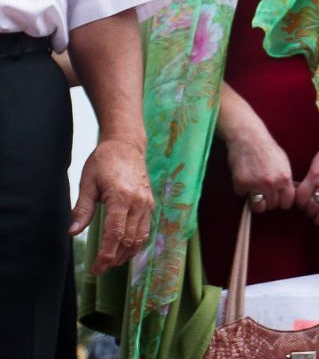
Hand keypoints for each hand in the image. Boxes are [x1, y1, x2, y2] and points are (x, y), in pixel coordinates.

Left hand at [69, 136, 153, 271]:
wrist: (126, 145)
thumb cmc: (104, 161)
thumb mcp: (87, 183)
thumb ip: (82, 208)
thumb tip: (73, 232)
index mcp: (121, 197)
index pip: (115, 234)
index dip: (105, 254)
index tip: (95, 268)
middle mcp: (138, 202)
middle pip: (129, 240)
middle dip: (114, 258)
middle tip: (99, 269)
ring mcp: (147, 203)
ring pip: (140, 238)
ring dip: (126, 254)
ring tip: (111, 262)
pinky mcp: (149, 203)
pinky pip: (145, 229)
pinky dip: (136, 243)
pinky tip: (124, 249)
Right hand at [224, 121, 296, 211]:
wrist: (249, 139)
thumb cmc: (267, 149)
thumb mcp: (284, 163)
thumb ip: (285, 180)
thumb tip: (287, 194)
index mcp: (284, 178)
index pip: (287, 202)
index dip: (283, 202)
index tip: (279, 199)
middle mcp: (271, 184)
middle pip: (272, 206)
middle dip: (270, 201)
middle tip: (266, 193)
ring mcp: (255, 185)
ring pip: (258, 207)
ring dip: (257, 202)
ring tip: (256, 192)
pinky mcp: (241, 185)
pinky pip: (243, 196)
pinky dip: (244, 191)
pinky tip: (246, 180)